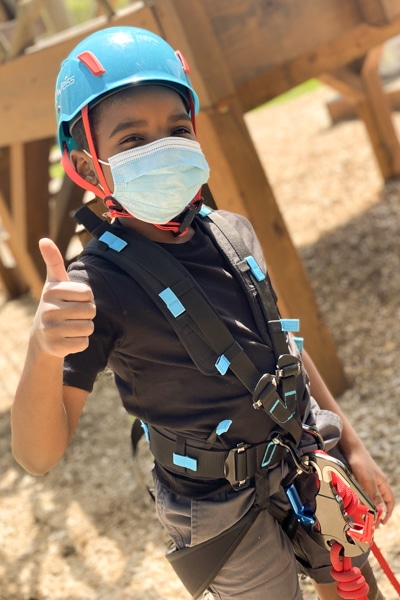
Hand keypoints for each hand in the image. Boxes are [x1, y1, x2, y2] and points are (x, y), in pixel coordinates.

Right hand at [33, 238, 95, 357]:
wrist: (42, 337)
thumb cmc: (55, 304)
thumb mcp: (54, 283)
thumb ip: (53, 261)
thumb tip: (44, 239)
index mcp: (51, 291)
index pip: (87, 293)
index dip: (86, 297)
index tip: (74, 300)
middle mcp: (48, 310)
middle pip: (90, 311)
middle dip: (87, 314)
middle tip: (73, 315)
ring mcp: (51, 330)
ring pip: (89, 327)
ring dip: (86, 328)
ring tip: (71, 326)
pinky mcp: (56, 347)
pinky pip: (84, 343)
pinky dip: (81, 342)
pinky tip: (68, 339)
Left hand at [344, 444, 394, 523]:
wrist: (349, 447)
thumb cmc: (360, 462)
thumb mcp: (368, 481)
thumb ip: (373, 496)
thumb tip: (380, 513)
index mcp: (382, 484)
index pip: (389, 502)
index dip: (387, 513)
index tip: (381, 523)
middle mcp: (376, 483)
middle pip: (379, 501)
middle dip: (376, 512)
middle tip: (370, 522)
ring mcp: (366, 480)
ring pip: (368, 497)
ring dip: (366, 506)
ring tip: (361, 515)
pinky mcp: (357, 478)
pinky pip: (360, 492)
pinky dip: (358, 499)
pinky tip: (353, 503)